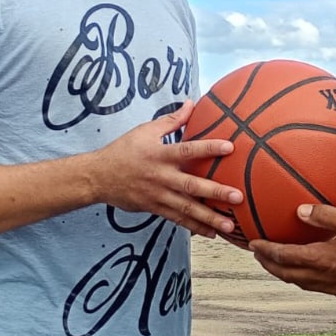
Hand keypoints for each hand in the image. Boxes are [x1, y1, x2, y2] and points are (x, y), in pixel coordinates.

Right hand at [96, 102, 242, 238]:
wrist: (98, 177)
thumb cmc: (123, 150)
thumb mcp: (145, 131)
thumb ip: (172, 120)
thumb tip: (191, 103)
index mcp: (160, 154)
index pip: (188, 150)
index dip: (209, 148)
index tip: (230, 148)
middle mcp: (161, 176)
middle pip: (192, 185)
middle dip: (216, 192)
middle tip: (237, 197)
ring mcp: (159, 195)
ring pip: (187, 208)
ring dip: (209, 218)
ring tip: (230, 226)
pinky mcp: (155, 208)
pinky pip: (177, 219)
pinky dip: (194, 227)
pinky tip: (212, 233)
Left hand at [250, 203, 335, 297]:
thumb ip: (327, 215)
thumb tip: (300, 210)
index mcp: (325, 260)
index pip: (286, 257)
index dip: (266, 251)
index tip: (252, 243)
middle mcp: (326, 278)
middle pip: (287, 274)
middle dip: (268, 264)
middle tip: (256, 253)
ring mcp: (334, 287)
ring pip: (299, 282)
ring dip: (283, 272)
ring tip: (274, 262)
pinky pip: (313, 286)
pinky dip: (300, 277)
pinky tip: (303, 269)